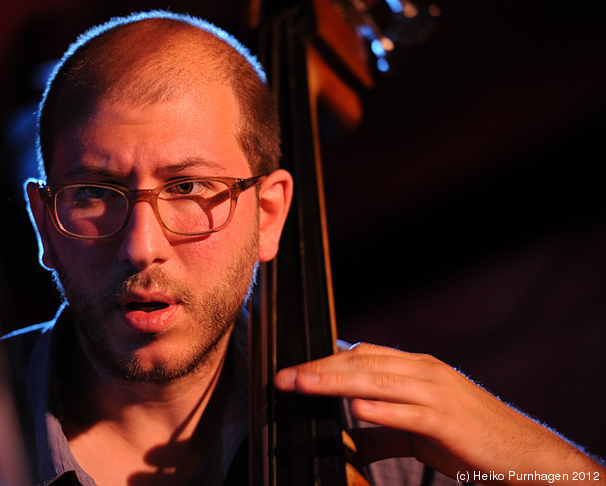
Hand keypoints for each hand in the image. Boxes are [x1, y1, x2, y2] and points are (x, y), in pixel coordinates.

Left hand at [274, 342, 604, 483]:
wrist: (524, 454)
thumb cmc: (470, 438)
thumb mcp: (419, 429)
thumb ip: (383, 430)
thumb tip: (349, 438)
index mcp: (417, 367)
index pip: (362, 355)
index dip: (325, 360)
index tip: (292, 370)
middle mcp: (425, 372)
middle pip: (363, 362)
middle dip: (320, 368)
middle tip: (284, 376)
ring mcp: (438, 394)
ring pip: (378, 381)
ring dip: (336, 382)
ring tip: (303, 385)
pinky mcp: (449, 422)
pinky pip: (410, 413)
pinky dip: (383, 409)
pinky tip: (357, 409)